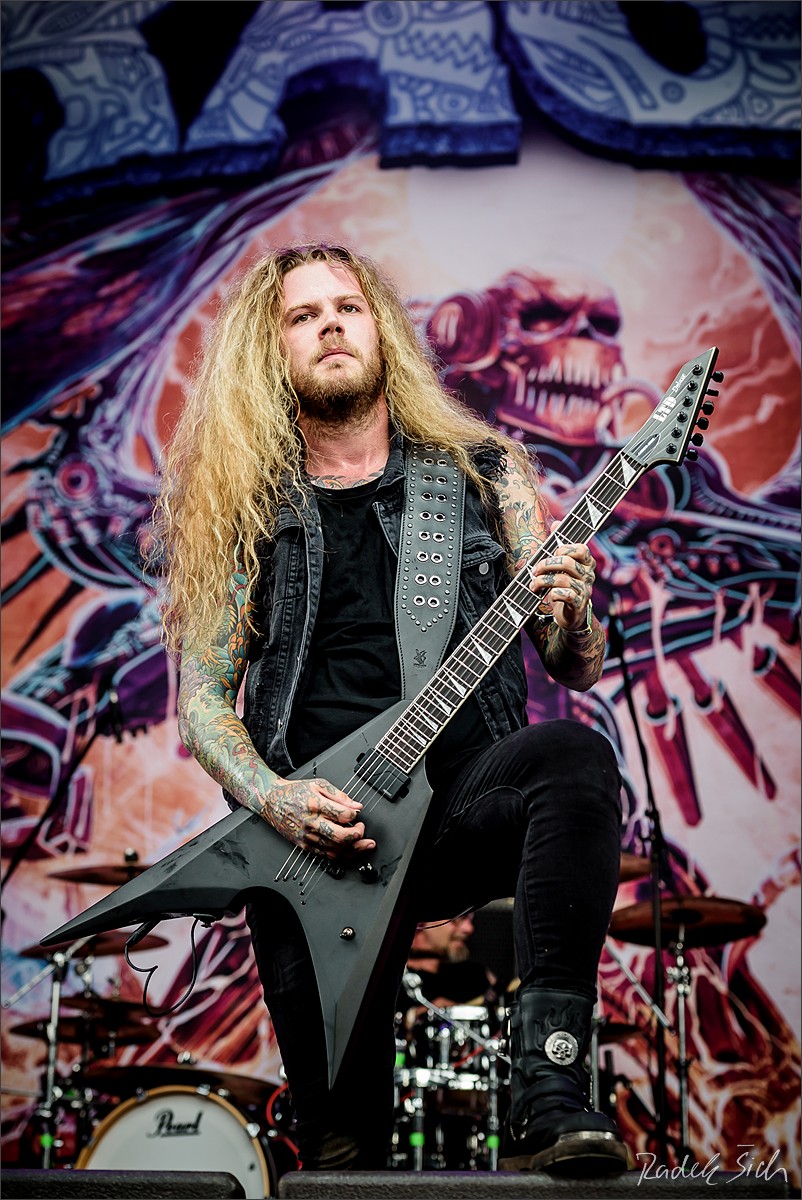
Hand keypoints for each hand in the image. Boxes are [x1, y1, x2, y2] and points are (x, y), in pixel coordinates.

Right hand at [261, 777, 375, 858]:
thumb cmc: (295, 792)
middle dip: (358, 835)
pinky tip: (349, 850)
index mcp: (316, 805)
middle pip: (341, 836)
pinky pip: (326, 855)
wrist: (272, 801)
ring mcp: (307, 836)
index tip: (357, 813)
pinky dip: (342, 855)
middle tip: (362, 829)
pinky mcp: (304, 845)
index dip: (355, 815)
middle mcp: (311, 823)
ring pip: (336, 849)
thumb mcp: (318, 785)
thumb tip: (356, 805)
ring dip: (355, 849)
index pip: (343, 815)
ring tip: (364, 844)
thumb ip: (339, 795)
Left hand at [530, 541, 595, 631]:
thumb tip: (556, 523)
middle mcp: (588, 575)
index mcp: (586, 562)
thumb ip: (559, 544)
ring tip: (533, 584)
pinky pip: (567, 595)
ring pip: (563, 579)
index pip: (581, 549)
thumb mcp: (562, 565)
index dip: (564, 548)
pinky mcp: (579, 604)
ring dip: (543, 581)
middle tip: (535, 570)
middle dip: (546, 564)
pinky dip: (554, 594)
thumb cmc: (565, 585)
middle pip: (567, 562)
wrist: (571, 614)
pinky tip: (547, 596)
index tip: (552, 553)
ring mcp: (585, 590)